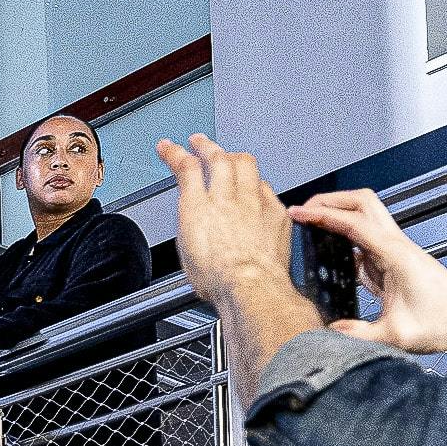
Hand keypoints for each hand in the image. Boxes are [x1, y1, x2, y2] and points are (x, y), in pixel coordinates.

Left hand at [162, 131, 345, 406]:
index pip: (264, 195)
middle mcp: (254, 203)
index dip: (253, 190)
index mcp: (274, 223)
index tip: (246, 193)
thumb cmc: (264, 298)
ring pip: (219, 160)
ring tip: (193, 143)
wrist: (252, 289)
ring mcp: (227, 197)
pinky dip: (176, 154)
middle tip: (218, 152)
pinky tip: (166, 149)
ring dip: (205, 149)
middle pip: (246, 168)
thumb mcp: (278, 285)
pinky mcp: (200, 200)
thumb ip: (277, 283)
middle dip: (233, 157)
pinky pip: (188, 167)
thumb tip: (279, 303)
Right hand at [285, 185, 446, 364]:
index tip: (296, 213)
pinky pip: (366, 239)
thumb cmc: (444, 324)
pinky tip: (332, 252)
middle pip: (362, 203)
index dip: (322, 215)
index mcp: (395, 255)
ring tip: (311, 225)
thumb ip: (360, 335)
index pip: (353, 222)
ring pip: (365, 216)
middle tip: (302, 211)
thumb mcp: (398, 336)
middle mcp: (396, 246)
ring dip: (339, 213)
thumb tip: (329, 331)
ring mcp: (395, 251)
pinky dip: (346, 235)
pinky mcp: (394, 262)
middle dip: (330, 200)